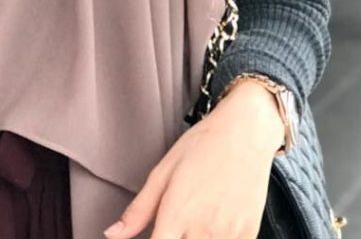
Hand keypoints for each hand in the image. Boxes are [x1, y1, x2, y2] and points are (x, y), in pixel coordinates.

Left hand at [103, 80, 283, 238]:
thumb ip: (138, 210)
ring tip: (195, 218)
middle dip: (175, 237)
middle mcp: (203, 230)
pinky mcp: (248, 235)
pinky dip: (217, 237)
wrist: (245, 131)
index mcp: (176, 214)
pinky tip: (214, 223)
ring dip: (194, 237)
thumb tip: (112, 234)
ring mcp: (228, 235)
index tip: (155, 235)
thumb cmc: (202, 145)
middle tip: (176, 223)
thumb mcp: (163, 171)